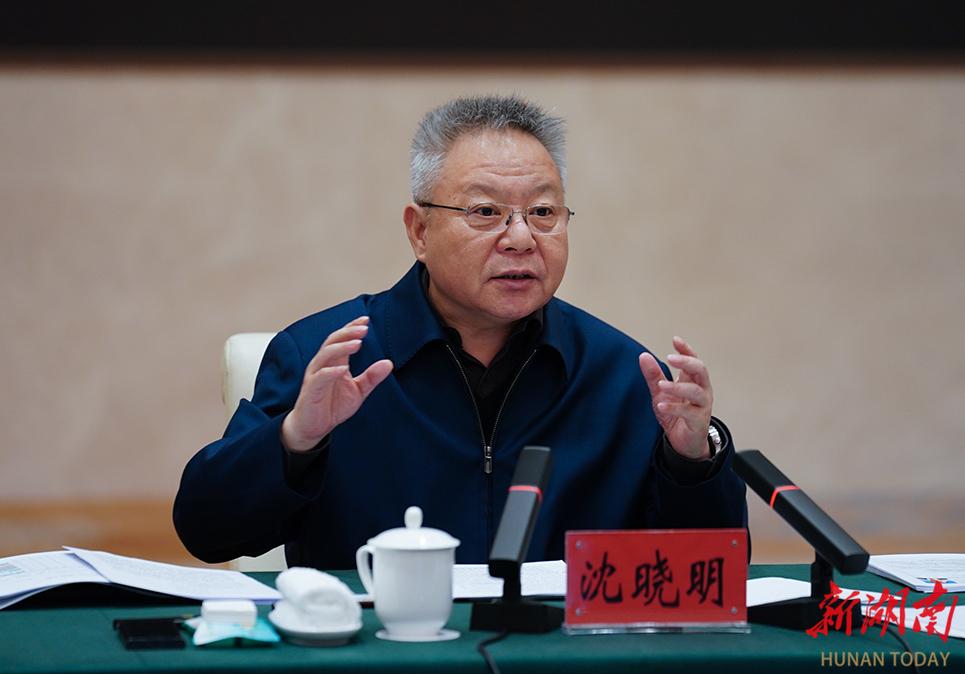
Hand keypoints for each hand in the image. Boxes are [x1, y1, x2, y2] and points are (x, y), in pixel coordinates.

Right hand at [281, 316, 392, 451]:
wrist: (313, 427)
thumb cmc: (332, 405)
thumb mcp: (358, 391)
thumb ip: (371, 377)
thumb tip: (389, 363)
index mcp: (334, 362)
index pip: (341, 339)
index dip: (352, 328)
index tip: (366, 320)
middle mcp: (323, 365)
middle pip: (332, 341)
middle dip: (348, 333)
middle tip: (364, 329)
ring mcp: (315, 376)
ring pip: (325, 355)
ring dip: (341, 347)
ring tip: (357, 343)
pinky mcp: (311, 390)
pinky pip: (320, 377)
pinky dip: (331, 372)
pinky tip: (343, 369)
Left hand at [638, 336, 713, 459]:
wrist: (683, 442)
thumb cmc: (675, 414)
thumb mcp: (660, 393)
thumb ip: (654, 376)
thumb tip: (643, 355)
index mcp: (693, 381)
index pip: (694, 360)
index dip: (686, 350)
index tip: (675, 340)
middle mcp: (701, 390)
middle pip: (701, 370)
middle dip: (687, 362)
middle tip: (670, 358)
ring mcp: (702, 406)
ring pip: (696, 391)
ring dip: (678, 387)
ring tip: (661, 385)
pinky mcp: (698, 421)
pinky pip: (689, 412)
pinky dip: (674, 408)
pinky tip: (661, 405)